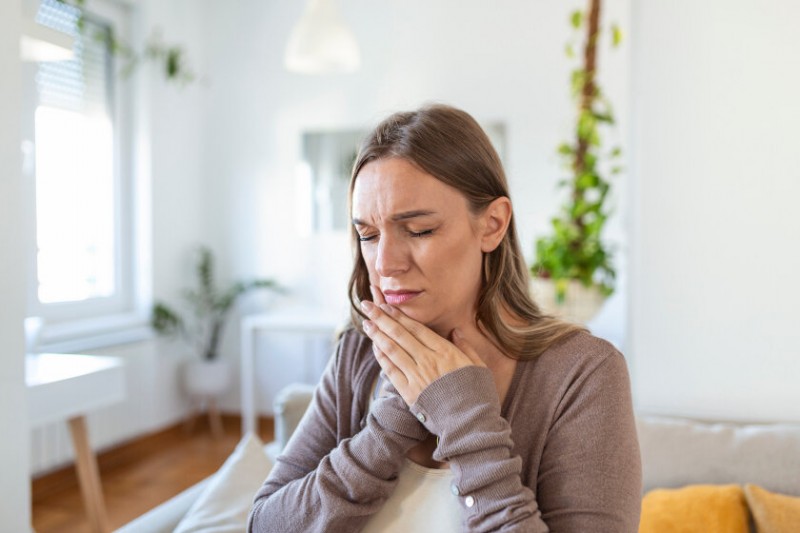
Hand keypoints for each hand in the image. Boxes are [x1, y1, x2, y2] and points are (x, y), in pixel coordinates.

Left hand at [360, 287, 485, 405]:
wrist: (470, 423)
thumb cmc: (478, 395)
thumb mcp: (479, 366)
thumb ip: (466, 347)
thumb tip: (456, 331)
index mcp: (445, 351)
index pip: (417, 328)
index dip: (400, 316)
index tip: (387, 306)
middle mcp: (427, 360)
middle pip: (400, 334)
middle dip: (382, 318)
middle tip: (368, 306)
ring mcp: (416, 376)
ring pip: (392, 349)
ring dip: (377, 335)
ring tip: (366, 323)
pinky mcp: (409, 392)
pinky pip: (391, 370)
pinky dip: (381, 357)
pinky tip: (374, 347)